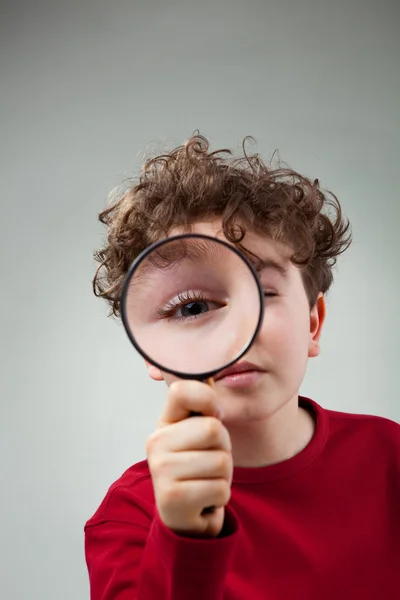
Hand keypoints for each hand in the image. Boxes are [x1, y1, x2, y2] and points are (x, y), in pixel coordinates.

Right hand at [146, 380, 232, 537]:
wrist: (186, 517)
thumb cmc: (198, 469)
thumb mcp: (198, 435)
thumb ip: (203, 406)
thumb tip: (210, 375)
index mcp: (164, 423)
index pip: (182, 391)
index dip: (208, 398)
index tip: (214, 414)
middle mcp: (155, 443)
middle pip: (214, 429)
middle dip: (224, 448)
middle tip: (210, 460)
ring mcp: (161, 470)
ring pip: (220, 461)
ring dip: (224, 475)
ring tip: (207, 480)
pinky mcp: (172, 498)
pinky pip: (220, 488)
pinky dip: (221, 496)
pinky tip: (205, 499)